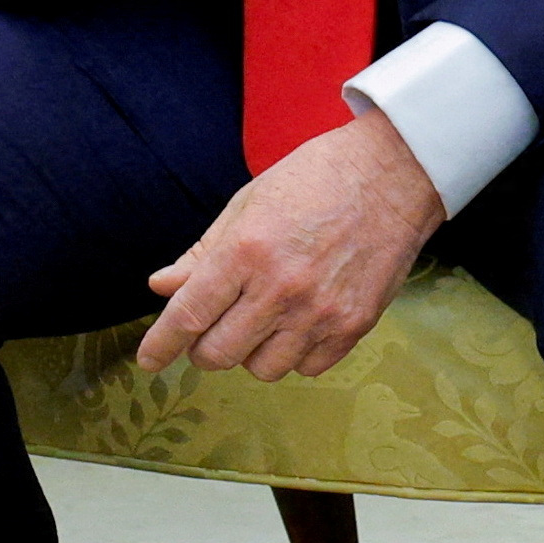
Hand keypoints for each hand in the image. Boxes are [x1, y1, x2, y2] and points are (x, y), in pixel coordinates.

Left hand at [137, 111, 443, 381]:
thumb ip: (203, 254)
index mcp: (247, 250)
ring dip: (251, 352)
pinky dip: (294, 354)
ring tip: (262, 320)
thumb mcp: (248, 203)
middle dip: (203, 348)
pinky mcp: (354, 325)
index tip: (149, 360)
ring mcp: (320, 311)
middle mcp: (281, 288)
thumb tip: (162, 287)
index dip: (161, 344)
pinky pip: (306, 368)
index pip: (189, 315)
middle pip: (218, 353)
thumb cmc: (316, 179)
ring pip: (261, 368)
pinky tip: (298, 324)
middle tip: (211, 328)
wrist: (394, 174)